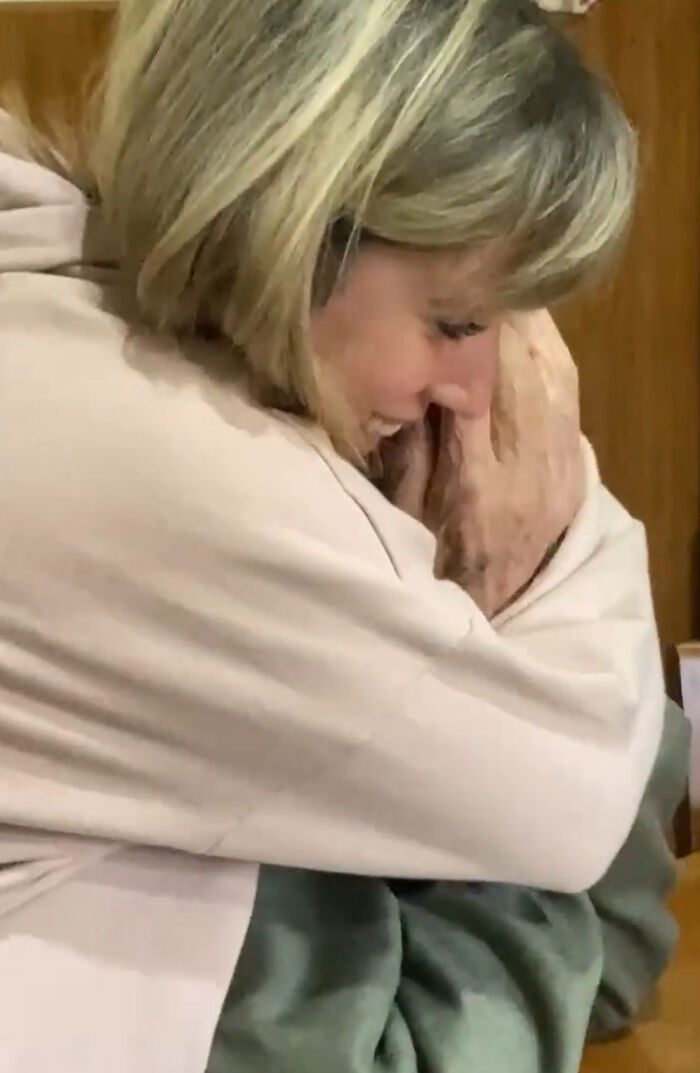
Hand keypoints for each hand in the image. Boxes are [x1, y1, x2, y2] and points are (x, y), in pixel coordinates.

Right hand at [379, 311, 584, 617]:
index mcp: (473, 487)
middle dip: (499, 316)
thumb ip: (404, 450)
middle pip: (522, 373)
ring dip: (529, 324)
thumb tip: (407, 377)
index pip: (474, 391)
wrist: (493, 609)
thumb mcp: (402, 515)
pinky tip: (531, 325)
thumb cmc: (433, 563)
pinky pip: (571, 393)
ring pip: (554, 375)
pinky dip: (550, 350)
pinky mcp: (577, 467)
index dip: (463, 337)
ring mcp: (561, 470)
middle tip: (472, 269)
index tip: (442, 293)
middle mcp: (526, 473)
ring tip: (500, 284)